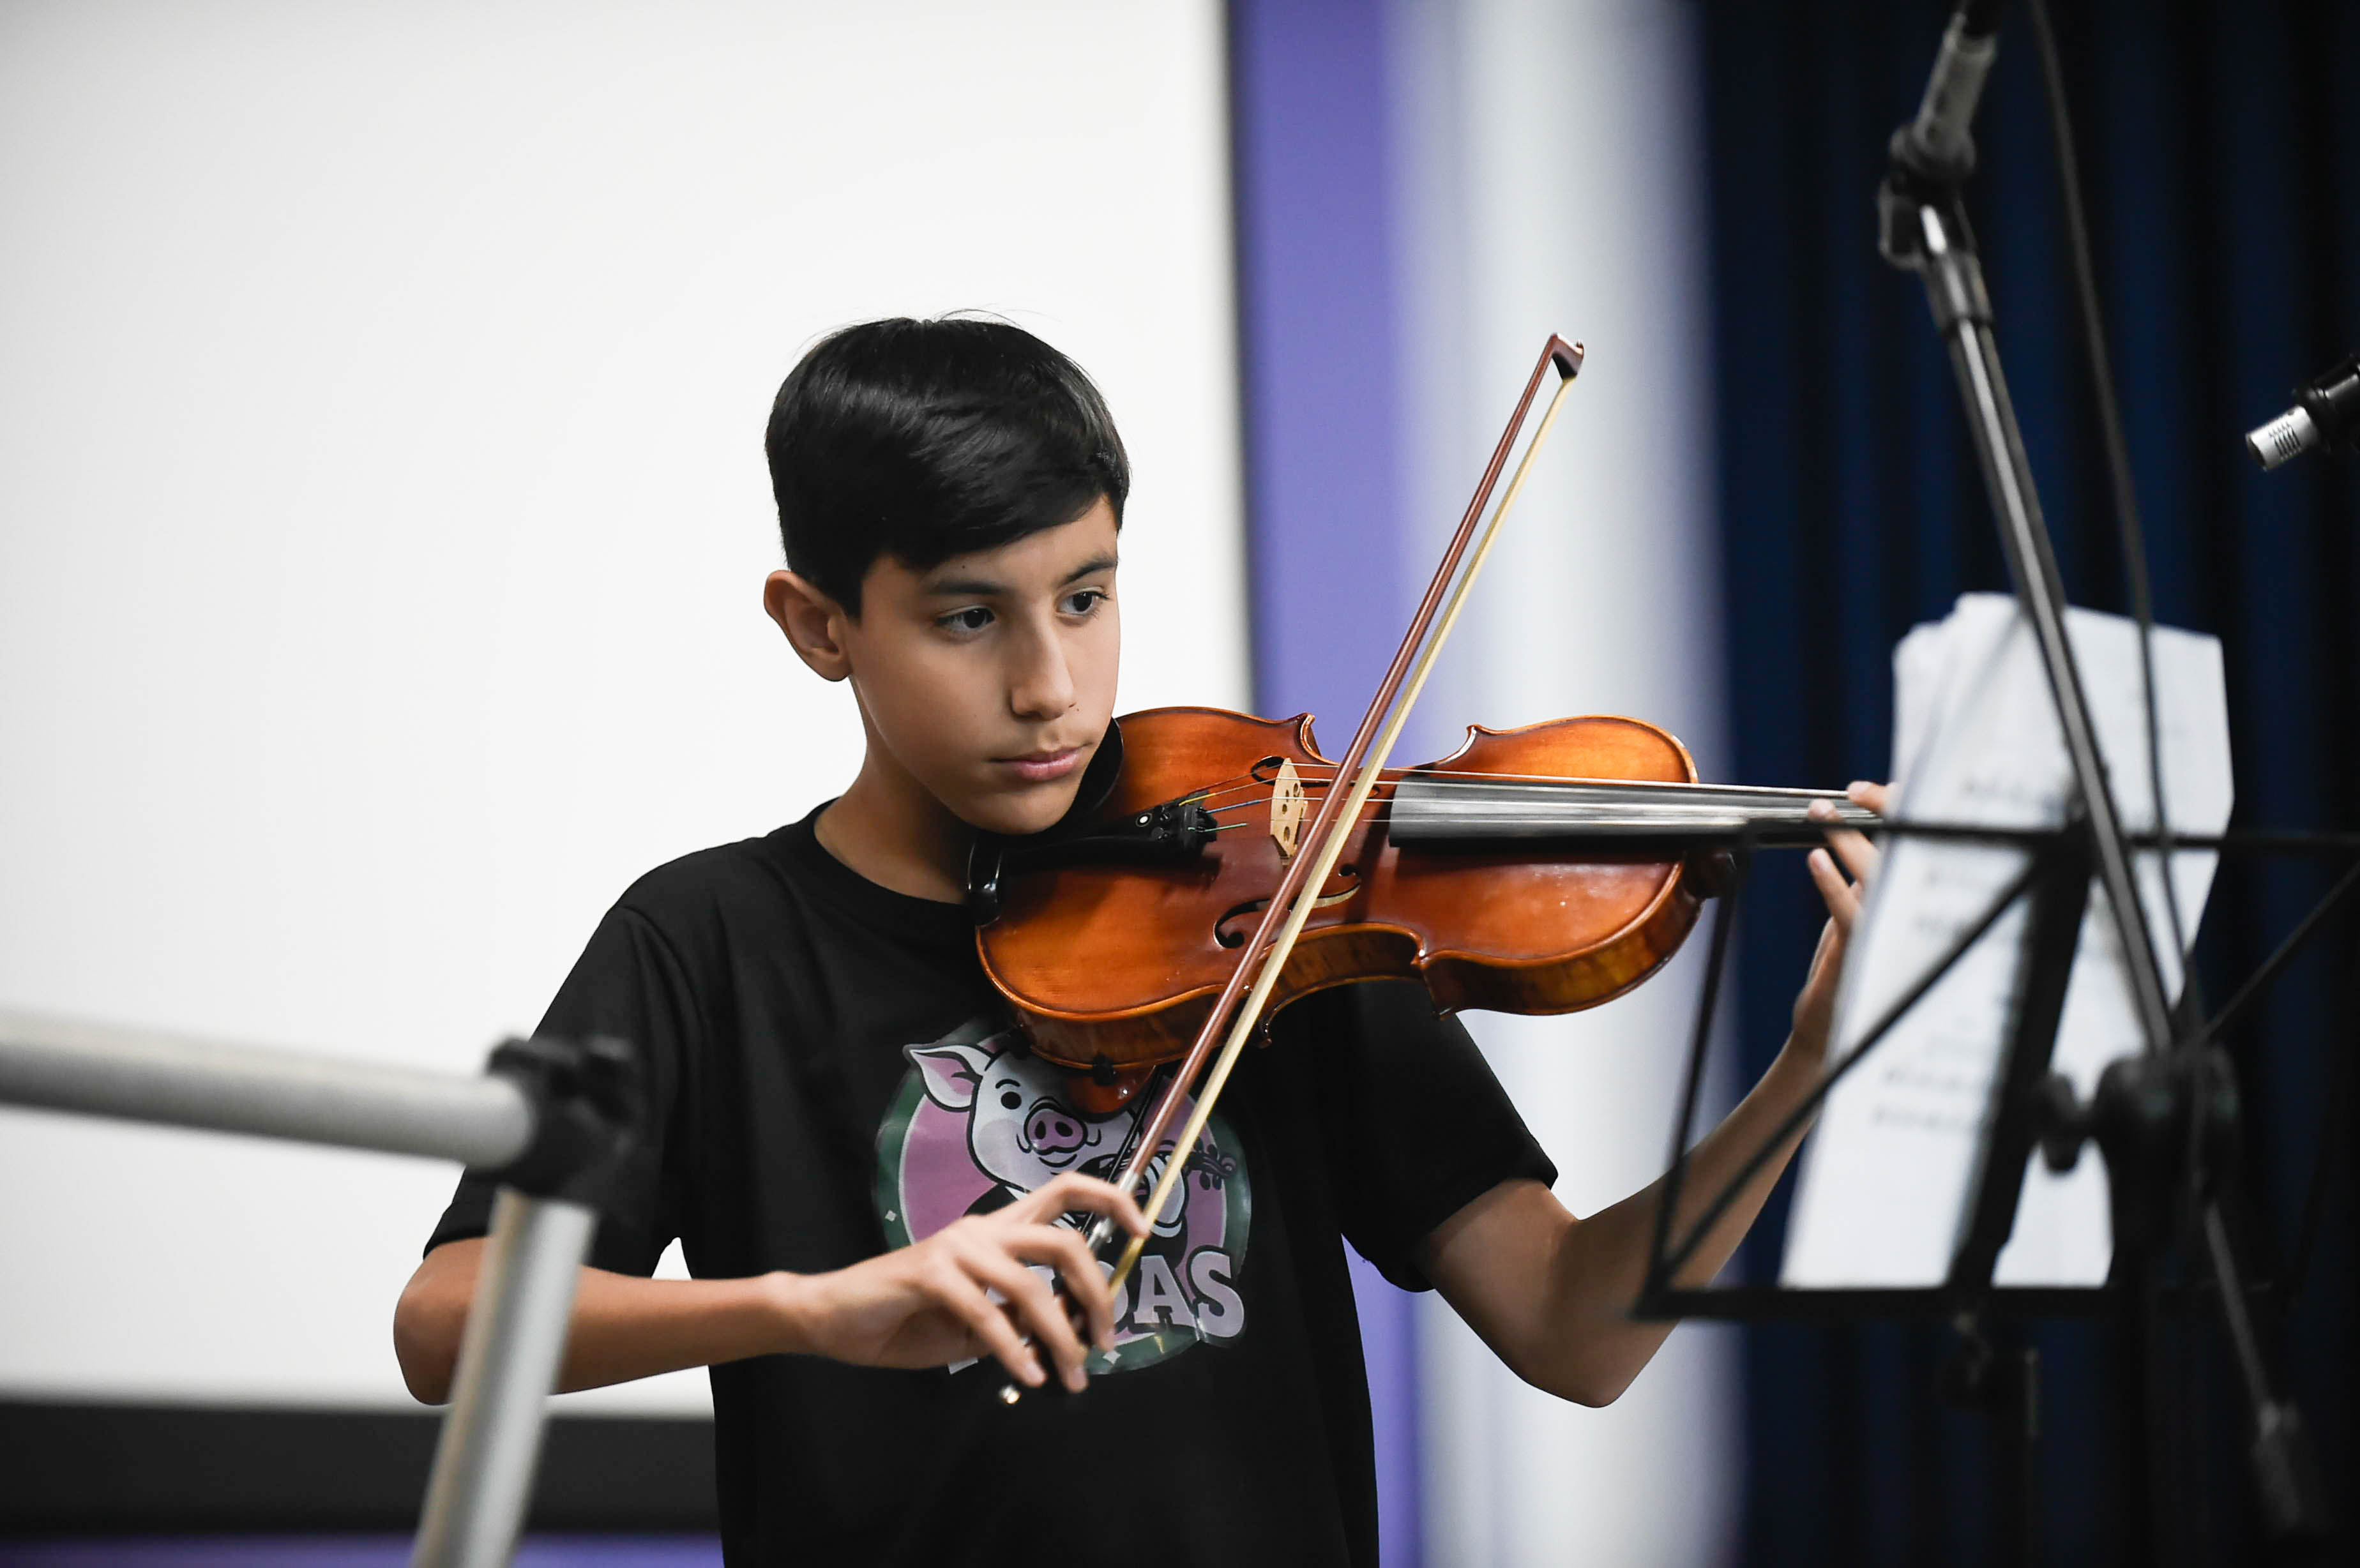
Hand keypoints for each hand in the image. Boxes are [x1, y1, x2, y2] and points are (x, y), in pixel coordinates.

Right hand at [781, 1172, 1146, 1392]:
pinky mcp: (930, 1273)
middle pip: (1064, 1240)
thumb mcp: (980, 1324)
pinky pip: (988, 1314)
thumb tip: (1070, 1329)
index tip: (1145, 1229)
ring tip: (1071, 1376)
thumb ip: (1022, 1317)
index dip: (1111, 1201)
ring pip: (1032, 1284)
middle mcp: (983, 1227)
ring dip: (1061, 1337)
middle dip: (1098, 1293)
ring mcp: (956, 1246)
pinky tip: (1028, 1374)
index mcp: (997, 1230)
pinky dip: (1015, 1350)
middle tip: (1107, 1341)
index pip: (1064, 1191)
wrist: (834, 1320)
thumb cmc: (908, 1319)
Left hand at [1789, 780, 1890, 1064]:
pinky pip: (1851, 914)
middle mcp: (1907, 918)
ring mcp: (1889, 937)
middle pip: (1909, 851)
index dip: (1901, 812)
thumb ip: (1864, 881)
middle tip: (1853, 791)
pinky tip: (1815, 860)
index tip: (1872, 789)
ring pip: (1881, 877)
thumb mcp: (1857, 916)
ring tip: (1819, 814)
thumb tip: (1857, 836)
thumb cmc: (1844, 973)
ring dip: (1849, 840)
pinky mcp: (1862, 957)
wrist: (1827, 1032)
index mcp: (1907, 904)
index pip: (1916, 846)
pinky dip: (1832, 884)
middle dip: (1884, 813)